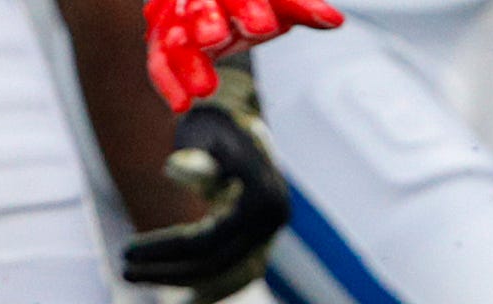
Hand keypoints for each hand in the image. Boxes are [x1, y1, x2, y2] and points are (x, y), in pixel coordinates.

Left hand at [122, 88, 289, 303]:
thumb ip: (193, 149)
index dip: (164, 249)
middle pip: (214, 263)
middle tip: (123, 271)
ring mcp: (267, 232)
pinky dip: (195, 278)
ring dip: (176, 278)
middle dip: (166, 271)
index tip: (126, 251)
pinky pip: (225, 267)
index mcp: (261, 199)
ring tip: (133, 275)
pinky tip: (166, 286)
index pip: (207, 239)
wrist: (237, 117)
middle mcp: (271, 222)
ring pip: (220, 271)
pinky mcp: (256, 236)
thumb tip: (174, 169)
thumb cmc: (212, 119)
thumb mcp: (201, 129)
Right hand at [144, 0, 341, 111]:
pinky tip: (181, 105)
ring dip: (186, 63)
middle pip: (196, 9)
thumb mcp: (280, 1)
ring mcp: (175, 18)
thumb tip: (333, 20)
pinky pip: (159, 61)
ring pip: (174, 39)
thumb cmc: (255, 0)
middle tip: (215, 38)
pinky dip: (168, 84)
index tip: (263, 26)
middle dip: (205, 23)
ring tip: (204, 89)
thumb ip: (304, 8)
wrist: (224, 0)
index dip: (247, 7)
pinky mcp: (164, 41)